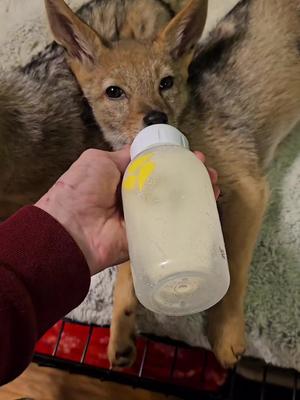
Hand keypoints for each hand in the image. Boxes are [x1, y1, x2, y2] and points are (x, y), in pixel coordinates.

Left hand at [35, 147, 219, 275]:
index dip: (176, 160)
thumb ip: (123, 156)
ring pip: (177, 205)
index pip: (158, 168)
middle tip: (207, 171)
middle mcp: (138, 198)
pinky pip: (174, 227)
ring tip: (212, 184)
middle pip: (171, 186)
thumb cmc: (82, 189)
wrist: (71, 228)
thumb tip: (142, 150)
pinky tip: (208, 206)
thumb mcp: (100, 160)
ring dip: (197, 194)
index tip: (192, 155)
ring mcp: (146, 218)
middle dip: (191, 176)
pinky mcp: (151, 237)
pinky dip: (192, 218)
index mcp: (126, 179)